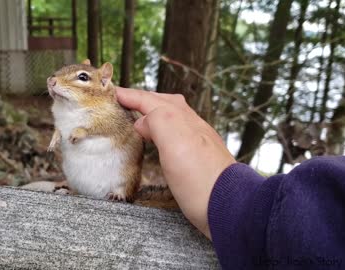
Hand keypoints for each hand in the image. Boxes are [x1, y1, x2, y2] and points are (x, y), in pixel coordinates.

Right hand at [116, 87, 235, 238]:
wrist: (231, 207)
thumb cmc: (201, 180)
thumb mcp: (175, 145)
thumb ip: (159, 122)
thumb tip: (143, 121)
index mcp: (182, 121)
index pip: (151, 100)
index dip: (131, 96)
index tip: (113, 93)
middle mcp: (192, 126)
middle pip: (164, 103)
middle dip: (143, 99)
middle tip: (124, 102)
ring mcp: (198, 141)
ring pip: (172, 116)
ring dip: (154, 112)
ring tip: (139, 118)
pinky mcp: (200, 157)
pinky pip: (177, 132)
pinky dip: (163, 128)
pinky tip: (160, 140)